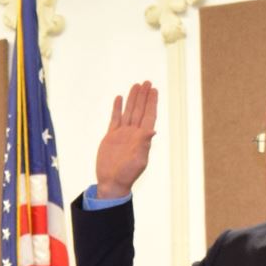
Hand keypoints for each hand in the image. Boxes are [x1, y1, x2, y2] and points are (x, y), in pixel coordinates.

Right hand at [95, 82, 158, 197]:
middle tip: (146, 82)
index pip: (148, 116)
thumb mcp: (138, 160)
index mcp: (142, 137)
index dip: (151, 102)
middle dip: (143, 96)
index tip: (153, 90)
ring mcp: (122, 134)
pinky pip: (115, 119)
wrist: (111, 182)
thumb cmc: (127, 174)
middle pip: (139, 110)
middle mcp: (133, 133)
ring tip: (135, 86)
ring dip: (132, 99)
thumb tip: (152, 130)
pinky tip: (119, 99)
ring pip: (128, 112)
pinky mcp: (111, 137)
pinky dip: (117, 109)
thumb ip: (144, 145)